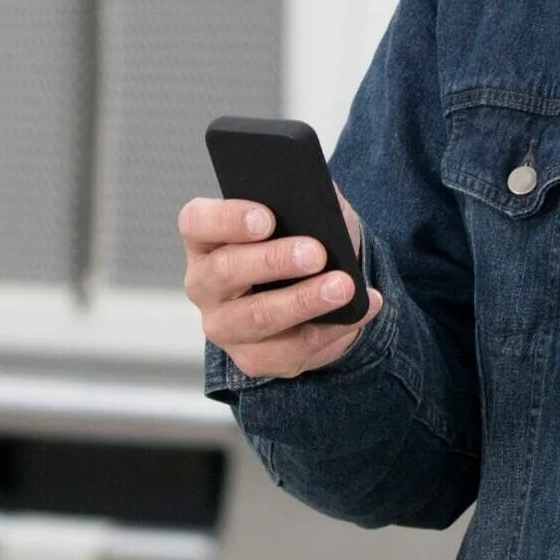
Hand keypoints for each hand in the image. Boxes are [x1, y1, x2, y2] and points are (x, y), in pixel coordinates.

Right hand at [181, 191, 380, 379]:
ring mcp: (223, 325)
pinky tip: (362, 310)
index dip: (228, 219)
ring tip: (343, 286)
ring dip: (304, 301)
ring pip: (257, 317)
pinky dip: (332, 330)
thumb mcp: (306, 213)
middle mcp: (204, 283)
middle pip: (226, 270)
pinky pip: (291, 350)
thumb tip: (326, 203)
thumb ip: (309, 201)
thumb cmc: (300, 242)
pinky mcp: (251, 358)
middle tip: (316, 253)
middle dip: (274, 261)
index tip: (266, 219)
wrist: (313, 290)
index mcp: (206, 238)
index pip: (197, 222)